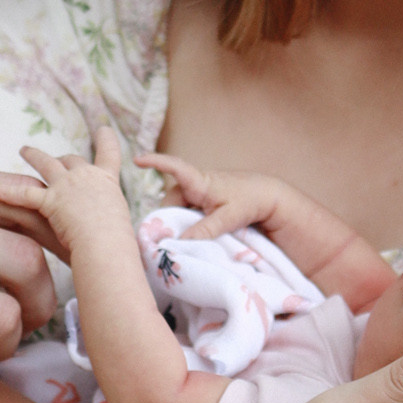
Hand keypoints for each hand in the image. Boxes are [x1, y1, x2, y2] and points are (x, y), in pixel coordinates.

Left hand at [0, 126, 132, 260]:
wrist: (106, 243)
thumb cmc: (117, 242)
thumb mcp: (121, 226)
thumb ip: (112, 223)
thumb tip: (113, 241)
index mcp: (107, 182)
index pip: (110, 155)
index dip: (106, 141)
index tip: (103, 130)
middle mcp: (86, 177)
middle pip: (72, 159)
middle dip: (63, 158)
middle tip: (57, 158)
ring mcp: (66, 186)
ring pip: (46, 164)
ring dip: (34, 155)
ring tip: (24, 150)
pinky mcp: (49, 200)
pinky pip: (22, 195)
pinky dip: (5, 192)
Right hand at [135, 149, 286, 237]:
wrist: (266, 196)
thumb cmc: (248, 202)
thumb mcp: (228, 218)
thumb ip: (204, 230)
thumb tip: (179, 242)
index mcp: (200, 181)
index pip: (175, 167)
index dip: (155, 162)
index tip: (136, 160)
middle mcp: (195, 184)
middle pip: (170, 200)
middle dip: (166, 218)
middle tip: (167, 240)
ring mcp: (198, 192)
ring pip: (177, 208)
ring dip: (178, 222)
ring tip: (184, 240)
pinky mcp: (202, 201)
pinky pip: (186, 211)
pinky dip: (186, 222)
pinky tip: (191, 235)